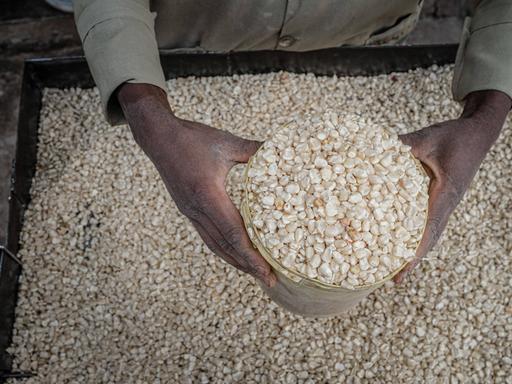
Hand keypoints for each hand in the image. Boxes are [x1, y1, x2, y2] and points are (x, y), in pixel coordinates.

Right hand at [117, 83, 275, 286]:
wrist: (158, 137)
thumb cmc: (192, 138)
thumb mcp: (226, 142)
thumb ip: (253, 150)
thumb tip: (279, 152)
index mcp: (208, 195)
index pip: (233, 234)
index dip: (251, 256)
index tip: (267, 271)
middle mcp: (197, 210)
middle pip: (224, 247)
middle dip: (247, 266)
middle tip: (269, 281)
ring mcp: (190, 212)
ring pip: (214, 245)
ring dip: (234, 261)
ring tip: (254, 272)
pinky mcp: (187, 210)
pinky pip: (206, 236)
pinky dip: (223, 248)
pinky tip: (233, 251)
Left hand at [394, 90, 510, 282]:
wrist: (478, 134)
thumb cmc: (454, 135)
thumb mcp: (426, 138)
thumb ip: (402, 145)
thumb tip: (373, 150)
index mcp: (446, 192)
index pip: (430, 226)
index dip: (417, 248)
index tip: (405, 266)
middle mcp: (447, 202)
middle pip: (430, 237)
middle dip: (413, 259)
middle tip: (394, 280)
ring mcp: (446, 202)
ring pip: (430, 232)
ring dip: (415, 251)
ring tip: (395, 269)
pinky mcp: (442, 198)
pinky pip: (429, 221)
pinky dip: (417, 235)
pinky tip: (401, 241)